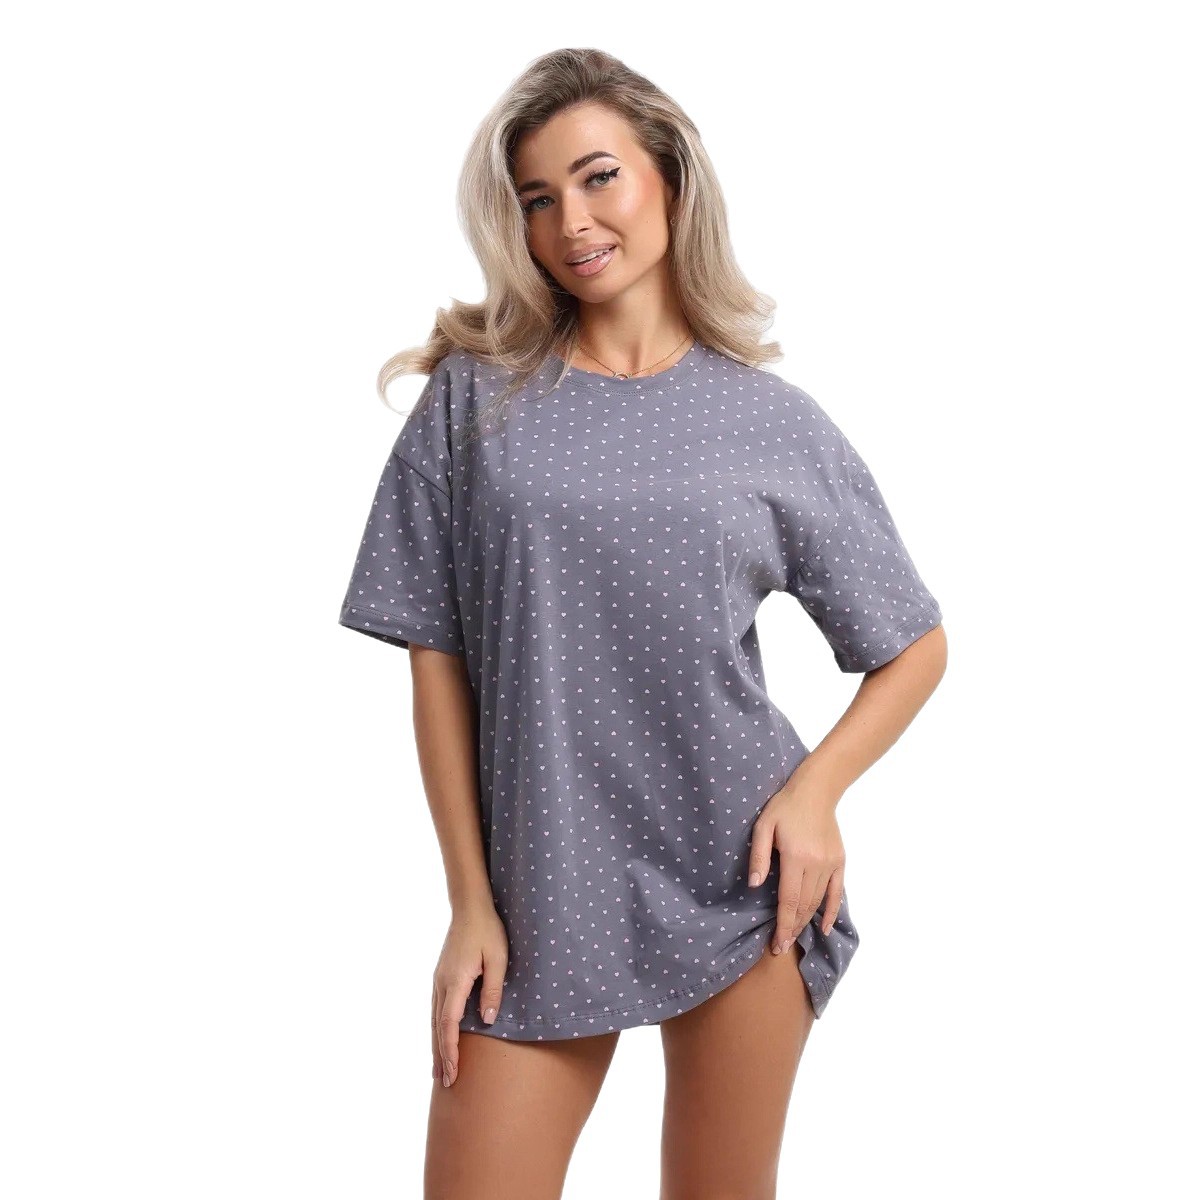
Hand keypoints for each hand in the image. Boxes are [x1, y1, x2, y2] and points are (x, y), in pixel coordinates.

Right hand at [431, 902, 508, 1087]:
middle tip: (444, 1084)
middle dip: (441, 1056)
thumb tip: (486, 1021)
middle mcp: (441, 983)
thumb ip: (492, 990)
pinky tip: (439, 1039)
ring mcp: (438, 980)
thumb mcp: (498, 959)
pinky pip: (435, 1010)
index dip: (450, 1051)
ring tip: (438, 1071)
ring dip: (436, 1046)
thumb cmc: (488, 931)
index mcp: (455, 981)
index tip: (453, 1073)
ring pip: (433, 1020)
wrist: (470, 907)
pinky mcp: (441, 976)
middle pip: (436, 1028)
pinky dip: (436, 1030)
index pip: (448, 1025)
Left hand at [748, 776, 845, 950]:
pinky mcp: (840, 862)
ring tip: (794, 936)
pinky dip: (831, 911)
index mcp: (796, 857)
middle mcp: (816, 865)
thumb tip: (756, 886)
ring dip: (806, 921)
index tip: (776, 944)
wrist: (816, 791)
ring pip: (818, 901)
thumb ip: (759, 857)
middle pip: (804, 905)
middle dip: (792, 929)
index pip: (789, 901)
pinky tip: (824, 927)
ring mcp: (831, 864)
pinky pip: (837, 892)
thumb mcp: (763, 826)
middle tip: (780, 948)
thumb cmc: (784, 807)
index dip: (783, 925)